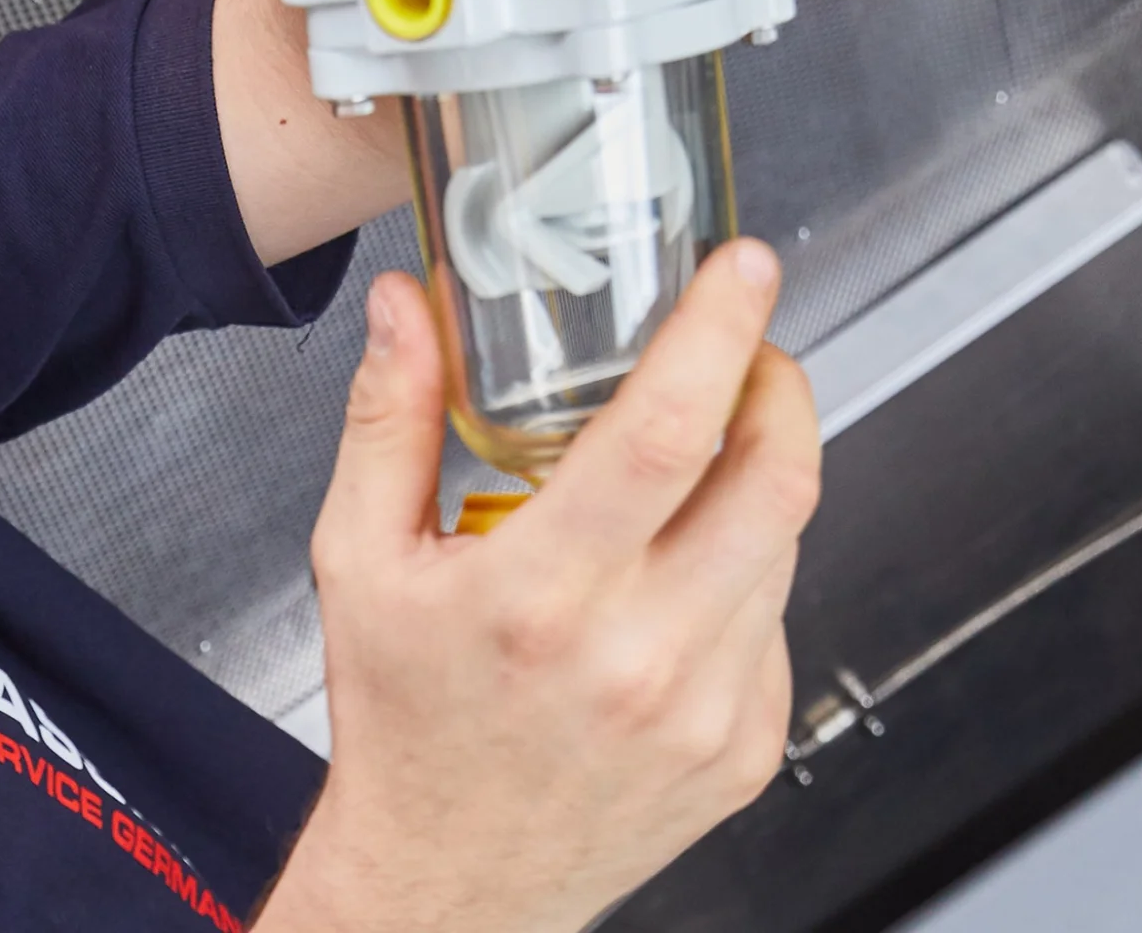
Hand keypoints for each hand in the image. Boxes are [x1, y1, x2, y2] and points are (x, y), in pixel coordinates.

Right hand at [256, 241, 821, 932]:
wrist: (446, 881)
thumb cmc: (402, 722)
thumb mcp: (359, 561)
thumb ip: (389, 420)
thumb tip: (405, 308)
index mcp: (538, 596)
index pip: (668, 435)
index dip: (720, 333)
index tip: (744, 270)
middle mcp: (638, 656)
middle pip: (772, 479)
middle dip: (780, 385)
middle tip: (750, 347)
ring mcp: (705, 709)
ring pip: (782, 541)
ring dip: (757, 471)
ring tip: (693, 460)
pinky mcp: (744, 748)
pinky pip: (776, 615)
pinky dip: (745, 562)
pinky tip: (677, 571)